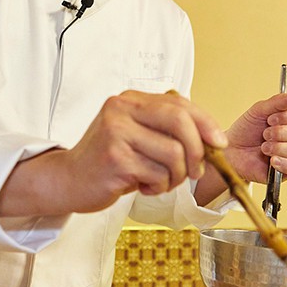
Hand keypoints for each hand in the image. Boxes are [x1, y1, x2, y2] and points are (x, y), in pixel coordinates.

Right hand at [0, 90, 226, 216]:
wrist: (68, 179)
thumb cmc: (108, 160)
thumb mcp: (136, 134)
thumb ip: (166, 129)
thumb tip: (211, 139)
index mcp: (130, 99)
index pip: (180, 104)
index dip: (206, 123)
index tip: (218, 143)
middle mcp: (121, 109)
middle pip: (180, 122)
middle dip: (197, 151)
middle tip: (195, 171)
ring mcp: (116, 132)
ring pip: (174, 154)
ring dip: (175, 176)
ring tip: (160, 181)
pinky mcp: (115, 158)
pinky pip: (157, 174)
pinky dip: (158, 187)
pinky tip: (144, 186)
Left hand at [223, 90, 286, 183]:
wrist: (231, 151)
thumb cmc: (245, 130)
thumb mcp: (258, 111)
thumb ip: (277, 102)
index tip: (270, 119)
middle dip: (281, 133)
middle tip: (265, 134)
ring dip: (280, 147)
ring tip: (264, 148)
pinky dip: (284, 163)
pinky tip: (272, 160)